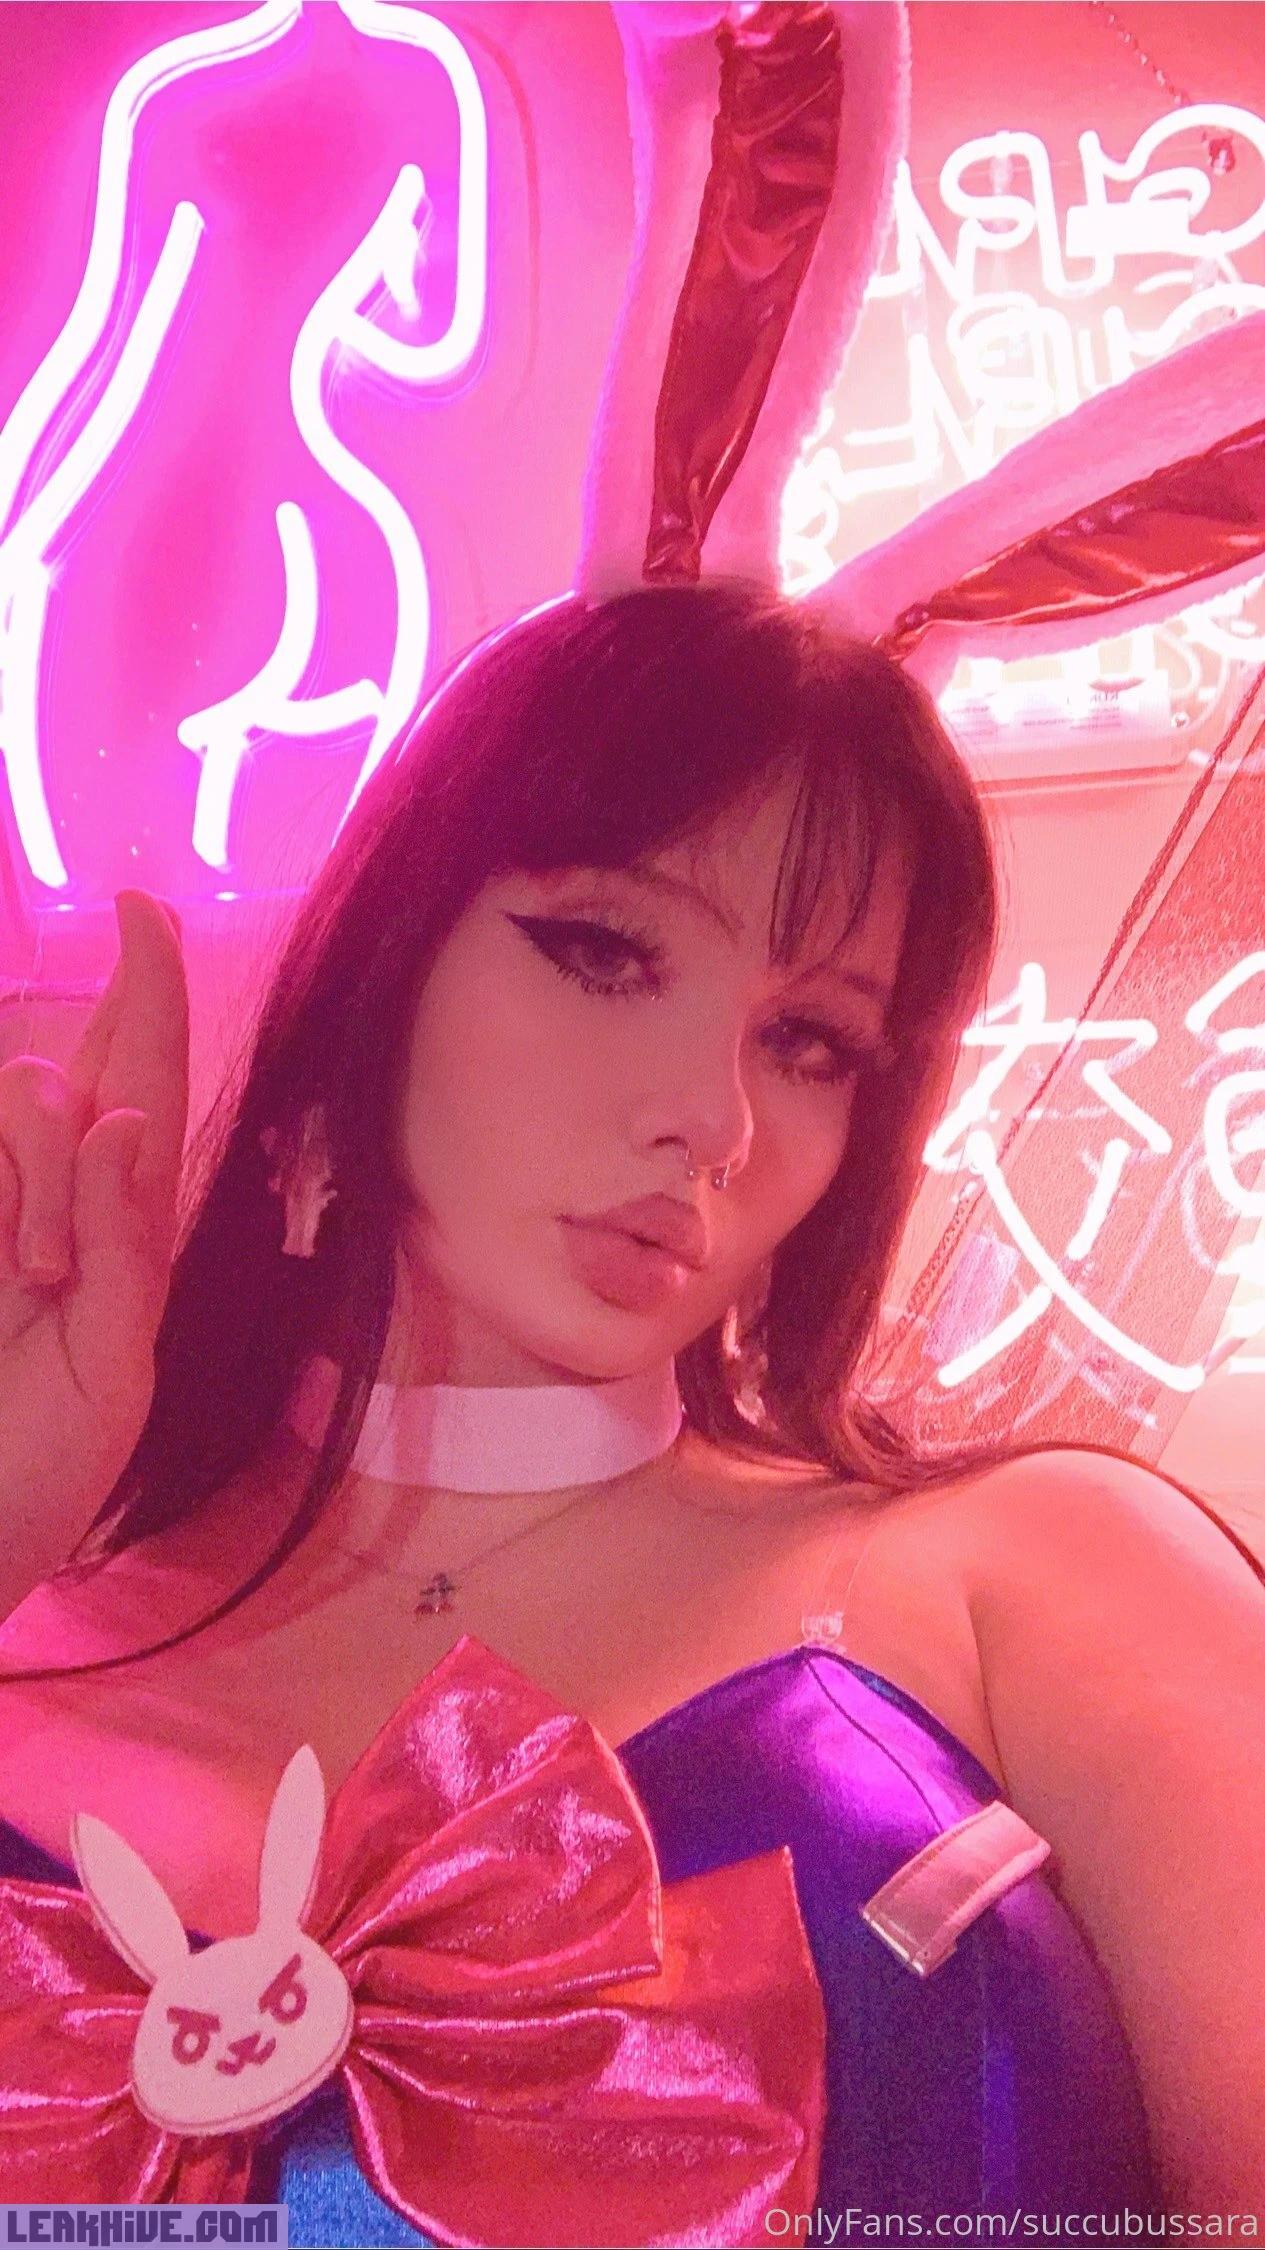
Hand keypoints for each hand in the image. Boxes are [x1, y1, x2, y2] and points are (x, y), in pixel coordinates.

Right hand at [0, 892, 188, 1616]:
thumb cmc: (48, 1466)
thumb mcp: (116, 1363)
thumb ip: (122, 1242)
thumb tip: (122, 1116)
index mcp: (124, 1224)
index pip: (142, 1074)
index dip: (145, 986)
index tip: (139, 905)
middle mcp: (56, 1201)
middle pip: (66, 1078)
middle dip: (68, 1138)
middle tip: (50, 1269)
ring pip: (16, 1109)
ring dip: (33, 1186)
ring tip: (30, 1294)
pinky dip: (17, 1181)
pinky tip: (18, 1271)